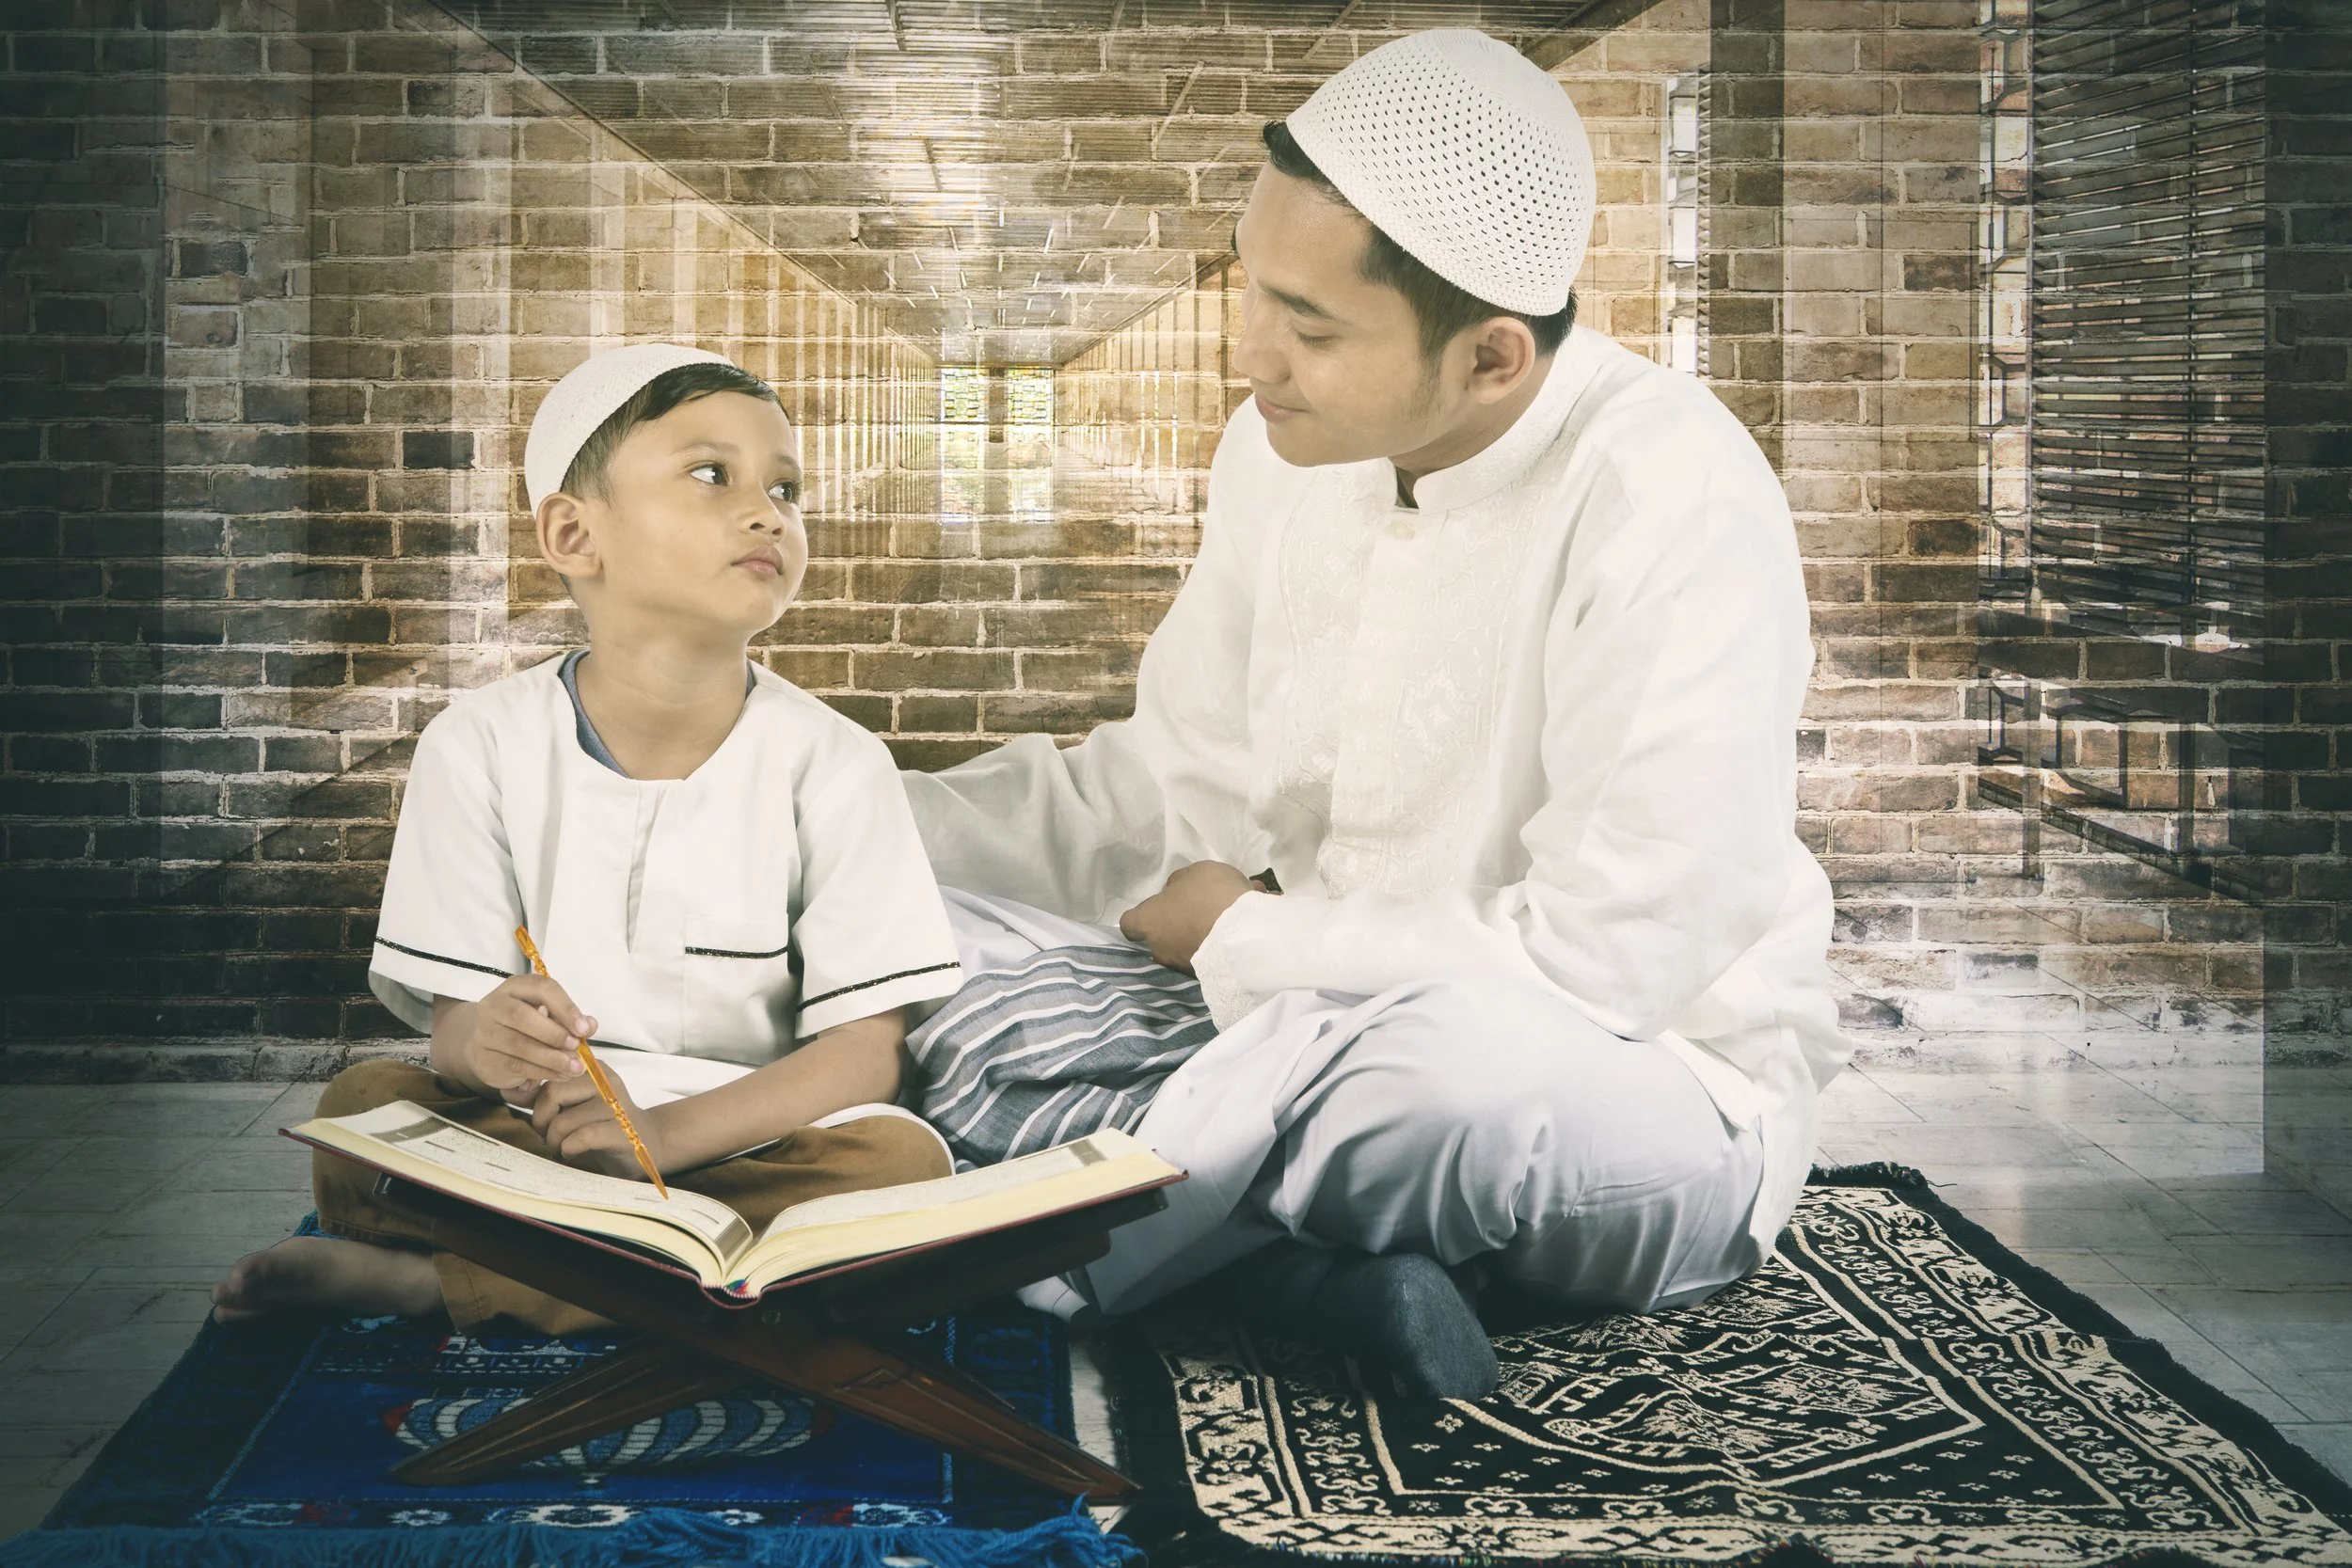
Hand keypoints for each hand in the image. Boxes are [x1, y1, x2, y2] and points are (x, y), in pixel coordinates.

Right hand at [460, 975, 593, 1099]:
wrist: (488, 1047)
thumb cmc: (525, 1027)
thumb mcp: (549, 1016)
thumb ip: (571, 1019)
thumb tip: (589, 1025)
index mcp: (514, 987)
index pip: (541, 988)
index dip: (565, 1007)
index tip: (583, 1028)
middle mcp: (494, 1006)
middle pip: (523, 1017)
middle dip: (555, 1034)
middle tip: (576, 1047)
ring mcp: (485, 1033)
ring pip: (519, 1045)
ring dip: (552, 1058)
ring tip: (574, 1067)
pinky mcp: (484, 1058)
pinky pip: (516, 1066)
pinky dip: (543, 1072)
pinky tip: (560, 1075)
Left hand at [530, 1068, 669, 1178]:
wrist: (646, 1142)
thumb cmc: (601, 1123)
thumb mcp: (571, 1105)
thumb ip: (541, 1096)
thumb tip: (508, 1090)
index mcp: (592, 1068)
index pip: (549, 1070)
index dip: (534, 1095)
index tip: (539, 1114)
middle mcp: (605, 1080)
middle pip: (551, 1093)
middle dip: (541, 1120)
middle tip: (547, 1134)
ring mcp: (616, 1105)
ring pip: (563, 1121)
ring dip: (554, 1142)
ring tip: (561, 1147)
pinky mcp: (622, 1130)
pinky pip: (580, 1138)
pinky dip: (569, 1150)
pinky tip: (573, 1153)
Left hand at [1119, 861, 1258, 972]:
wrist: (1243, 933)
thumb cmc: (1209, 896)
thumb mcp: (1194, 873)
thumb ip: (1179, 884)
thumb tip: (1173, 892)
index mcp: (1150, 920)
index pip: (1130, 923)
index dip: (1141, 916)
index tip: (1157, 909)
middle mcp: (1162, 949)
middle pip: (1163, 937)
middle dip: (1179, 925)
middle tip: (1202, 908)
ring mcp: (1184, 966)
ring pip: (1193, 944)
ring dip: (1208, 931)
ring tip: (1236, 911)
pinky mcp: (1209, 976)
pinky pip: (1216, 953)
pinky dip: (1227, 940)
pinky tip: (1249, 921)